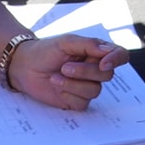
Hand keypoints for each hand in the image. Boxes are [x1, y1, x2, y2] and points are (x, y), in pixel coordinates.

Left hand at [7, 35, 126, 111]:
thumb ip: (89, 45)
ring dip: (73, 84)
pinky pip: (83, 102)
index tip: (104, 63)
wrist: (24, 67)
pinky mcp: (77, 100)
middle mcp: (95, 69)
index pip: (120, 55)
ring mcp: (87, 86)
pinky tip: (57, 86)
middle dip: (85, 72)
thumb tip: (108, 52)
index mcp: (96, 52)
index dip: (116, 60)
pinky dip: (68, 93)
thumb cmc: (45, 51)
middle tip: (65, 67)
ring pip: (95, 90)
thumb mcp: (66, 42)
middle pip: (107, 75)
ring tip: (57, 76)